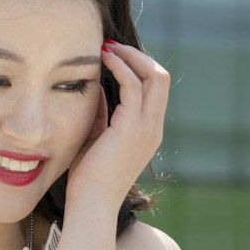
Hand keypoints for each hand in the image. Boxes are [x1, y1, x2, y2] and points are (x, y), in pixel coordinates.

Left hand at [65, 40, 169, 207]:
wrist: (91, 203)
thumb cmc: (89, 179)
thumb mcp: (97, 139)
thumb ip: (102, 114)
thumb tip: (99, 86)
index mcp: (148, 132)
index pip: (154, 89)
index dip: (137, 68)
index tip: (113, 57)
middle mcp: (153, 128)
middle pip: (161, 77)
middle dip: (137, 56)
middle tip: (112, 46)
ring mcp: (147, 127)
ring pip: (154, 75)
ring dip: (130, 56)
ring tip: (107, 47)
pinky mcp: (132, 127)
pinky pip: (133, 84)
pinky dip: (119, 66)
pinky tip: (103, 59)